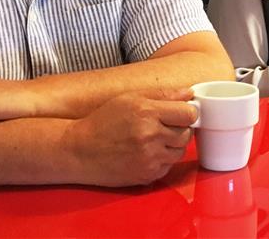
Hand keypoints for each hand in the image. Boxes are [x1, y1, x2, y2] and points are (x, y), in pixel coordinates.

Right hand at [64, 89, 197, 186]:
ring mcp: (149, 158)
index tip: (180, 113)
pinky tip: (146, 152)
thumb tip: (189, 93)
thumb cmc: (103, 121)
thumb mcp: (130, 99)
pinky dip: (162, 160)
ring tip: (153, 139)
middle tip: (163, 126)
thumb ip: (162, 94)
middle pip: (187, 133)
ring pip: (180, 151)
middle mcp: (150, 136)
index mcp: (147, 112)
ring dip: (172, 145)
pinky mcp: (147, 175)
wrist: (79, 150)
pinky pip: (168, 166)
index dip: (187, 112)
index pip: (189, 114)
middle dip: (180, 129)